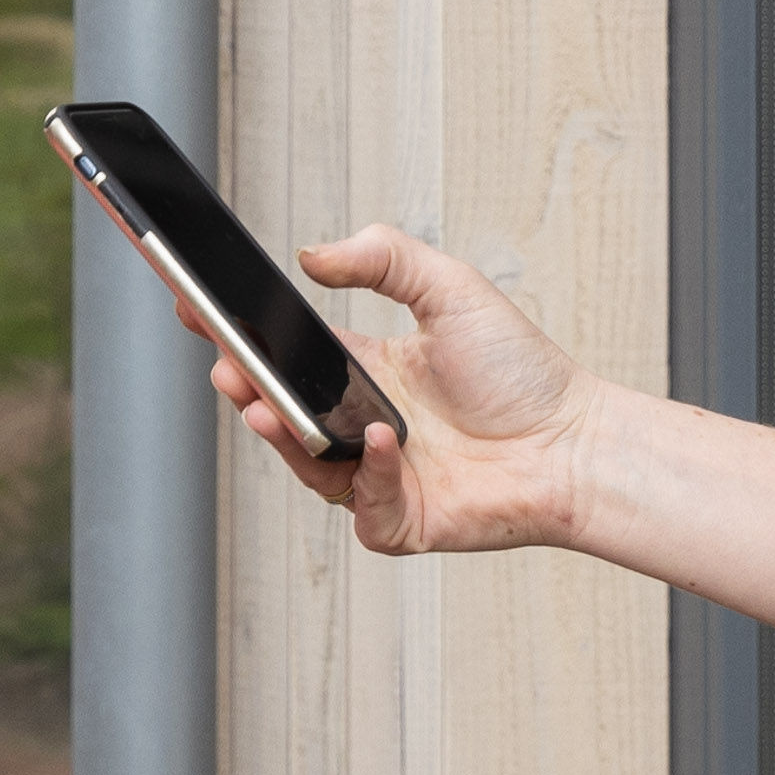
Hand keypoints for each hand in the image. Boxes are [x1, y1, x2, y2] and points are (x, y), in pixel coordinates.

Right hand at [222, 226, 599, 558]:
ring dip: (282, 435)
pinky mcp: (398, 519)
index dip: (241, 334)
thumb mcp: (452, 289)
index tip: (198, 308)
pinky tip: (376, 440)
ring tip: (264, 405)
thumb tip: (312, 255)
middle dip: (245, 387)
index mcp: (366, 371)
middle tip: (225, 364)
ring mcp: (375, 476)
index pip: (286, 352)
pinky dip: (362, 472)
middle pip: (283, 409)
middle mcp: (361, 424)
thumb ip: (384, 257)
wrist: (576, 442)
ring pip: (305, 464)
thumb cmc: (523, 373)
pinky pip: (359, 503)